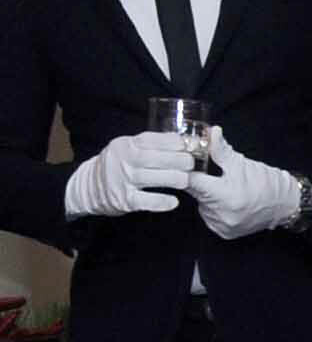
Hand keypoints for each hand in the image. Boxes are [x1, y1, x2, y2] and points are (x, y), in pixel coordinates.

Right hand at [63, 130, 196, 219]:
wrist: (89, 186)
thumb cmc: (119, 164)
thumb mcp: (129, 147)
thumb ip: (151, 145)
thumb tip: (184, 141)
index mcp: (126, 145)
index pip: (151, 140)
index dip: (173, 142)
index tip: (189, 145)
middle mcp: (123, 160)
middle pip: (155, 158)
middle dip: (179, 161)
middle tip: (191, 164)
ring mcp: (123, 180)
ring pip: (153, 178)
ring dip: (175, 179)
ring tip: (186, 180)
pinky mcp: (124, 200)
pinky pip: (146, 201)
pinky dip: (162, 201)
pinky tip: (174, 201)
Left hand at [179, 134, 310, 239]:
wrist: (287, 205)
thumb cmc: (267, 183)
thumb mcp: (242, 163)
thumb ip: (220, 149)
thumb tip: (209, 133)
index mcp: (224, 195)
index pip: (190, 181)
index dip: (186, 169)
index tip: (186, 163)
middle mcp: (222, 214)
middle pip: (194, 193)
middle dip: (199, 181)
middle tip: (211, 174)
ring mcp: (222, 225)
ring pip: (200, 205)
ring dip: (206, 195)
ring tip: (224, 189)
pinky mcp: (224, 233)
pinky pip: (209, 216)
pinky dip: (213, 208)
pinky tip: (226, 202)